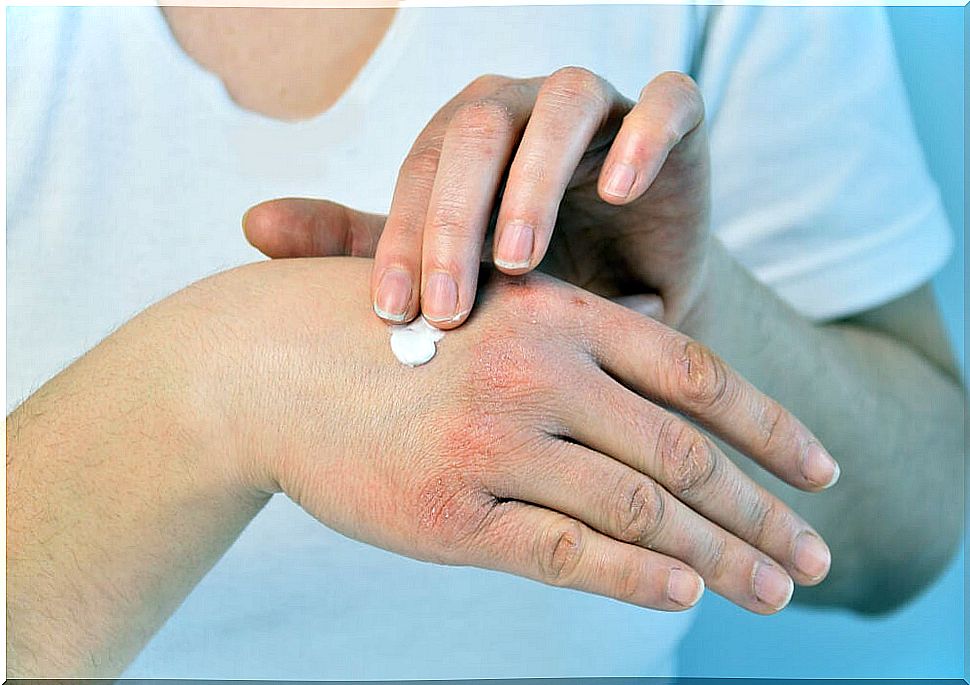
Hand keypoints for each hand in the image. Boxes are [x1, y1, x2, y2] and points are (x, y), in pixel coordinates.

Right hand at [192, 257, 836, 613]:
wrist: (267, 366)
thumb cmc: (385, 329)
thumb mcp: (486, 297)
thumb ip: (577, 314)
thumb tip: (660, 324)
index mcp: (553, 313)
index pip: (695, 374)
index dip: (769, 428)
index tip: (819, 472)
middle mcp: (535, 372)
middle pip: (684, 452)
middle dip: (762, 511)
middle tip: (815, 555)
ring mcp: (494, 442)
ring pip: (638, 511)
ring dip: (720, 558)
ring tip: (774, 590)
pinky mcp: (452, 512)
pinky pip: (566, 551)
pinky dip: (634, 577)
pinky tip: (683, 596)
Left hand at [243, 68, 707, 327]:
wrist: (632, 299)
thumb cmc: (535, 285)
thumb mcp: (449, 271)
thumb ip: (363, 245)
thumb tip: (251, 225)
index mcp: (467, 140)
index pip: (424, 173)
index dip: (406, 240)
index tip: (396, 316)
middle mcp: (525, 111)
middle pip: (479, 131)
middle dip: (458, 219)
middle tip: (449, 306)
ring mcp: (600, 112)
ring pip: (562, 106)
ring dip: (534, 182)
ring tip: (519, 263)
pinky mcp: (674, 126)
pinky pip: (667, 104)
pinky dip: (644, 137)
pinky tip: (618, 193)